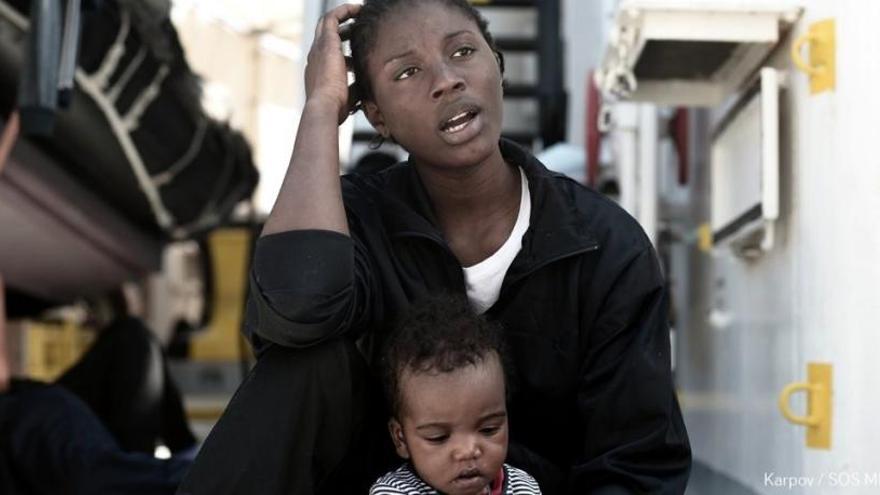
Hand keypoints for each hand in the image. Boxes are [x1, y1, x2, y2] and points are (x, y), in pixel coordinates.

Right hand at [305, 3, 361, 123]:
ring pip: (327, 23)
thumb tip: (370, 87)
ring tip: (359, 13)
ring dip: (343, 16)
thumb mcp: (349, 96)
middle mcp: (316, 57)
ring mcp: (319, 48)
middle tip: (357, 27)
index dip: (343, 50)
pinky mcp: (326, 42)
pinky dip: (344, 11)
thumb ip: (357, 88)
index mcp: (319, 71)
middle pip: (325, 35)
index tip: (357, 51)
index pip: (329, 55)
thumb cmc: (336, 108)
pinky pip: (332, 18)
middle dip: (341, 29)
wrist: (325, 107)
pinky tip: (358, 9)